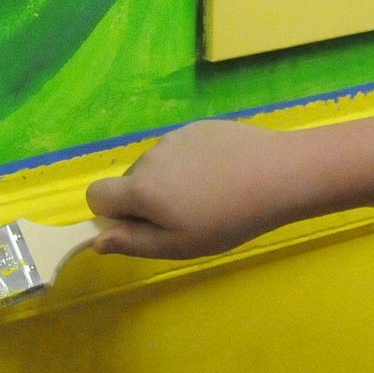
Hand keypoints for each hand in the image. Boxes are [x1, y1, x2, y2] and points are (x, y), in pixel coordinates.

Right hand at [85, 120, 308, 259]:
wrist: (278, 174)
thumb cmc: (228, 219)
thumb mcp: (180, 245)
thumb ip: (134, 242)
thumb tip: (97, 240)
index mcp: (140, 188)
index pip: (95, 195)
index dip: (112, 214)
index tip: (144, 225)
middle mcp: (149, 157)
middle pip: (129, 181)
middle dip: (146, 200)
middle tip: (187, 216)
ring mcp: (174, 137)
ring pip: (156, 165)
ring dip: (170, 181)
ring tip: (211, 196)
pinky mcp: (198, 127)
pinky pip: (180, 150)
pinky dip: (191, 163)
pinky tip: (223, 174)